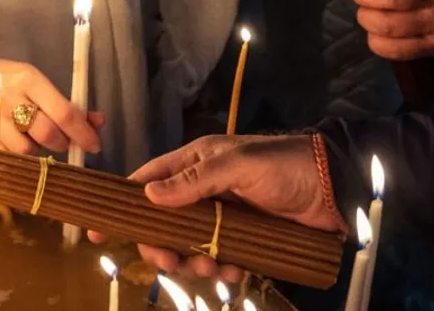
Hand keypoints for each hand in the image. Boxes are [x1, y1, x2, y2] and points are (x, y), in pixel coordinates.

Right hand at [0, 58, 104, 154]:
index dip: (82, 133)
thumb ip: (68, 104)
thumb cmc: (10, 80)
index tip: (94, 146)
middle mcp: (10, 99)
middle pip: (46, 134)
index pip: (63, 112)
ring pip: (26, 151)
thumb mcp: (38, 83)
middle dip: (62, 143)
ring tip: (36, 140)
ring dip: (39, 152)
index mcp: (29, 81)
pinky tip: (20, 149)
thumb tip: (98, 122)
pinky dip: (18, 160)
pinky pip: (7, 158)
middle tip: (62, 142)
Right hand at [99, 134, 342, 280]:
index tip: (98, 229)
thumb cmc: (281, 165)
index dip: (123, 204)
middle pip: (164, 223)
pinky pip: (222, 259)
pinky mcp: (246, 238)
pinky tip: (234, 271)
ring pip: (190, 245)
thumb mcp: (236, 165)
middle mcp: (203, 190)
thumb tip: (148, 195)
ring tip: (211, 268)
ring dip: (193, 261)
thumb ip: (193, 181)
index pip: (147, 182)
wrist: (335, 186)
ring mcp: (224, 216)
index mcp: (195, 163)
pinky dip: (223, 269)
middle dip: (161, 245)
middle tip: (167, 262)